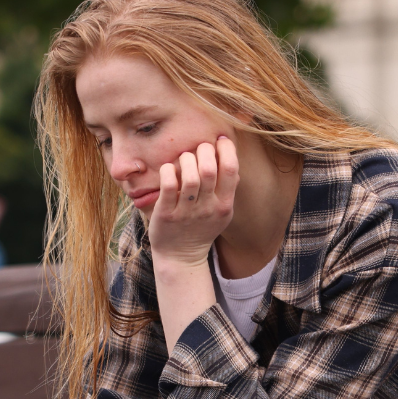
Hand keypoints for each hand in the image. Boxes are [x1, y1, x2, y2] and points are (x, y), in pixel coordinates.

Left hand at [147, 137, 238, 268]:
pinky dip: (168, 171)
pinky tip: (169, 170)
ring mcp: (186, 212)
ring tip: (184, 158)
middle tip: (199, 149)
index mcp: (224, 206)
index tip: (219, 141)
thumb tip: (231, 159)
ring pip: (189, 176)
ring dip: (186, 159)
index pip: (231, 170)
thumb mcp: (222, 214)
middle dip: (204, 150)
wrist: (181, 257)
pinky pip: (168, 185)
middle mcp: (207, 209)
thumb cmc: (201, 229)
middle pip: (209, 169)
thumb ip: (228, 189)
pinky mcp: (166, 214)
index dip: (226, 149)